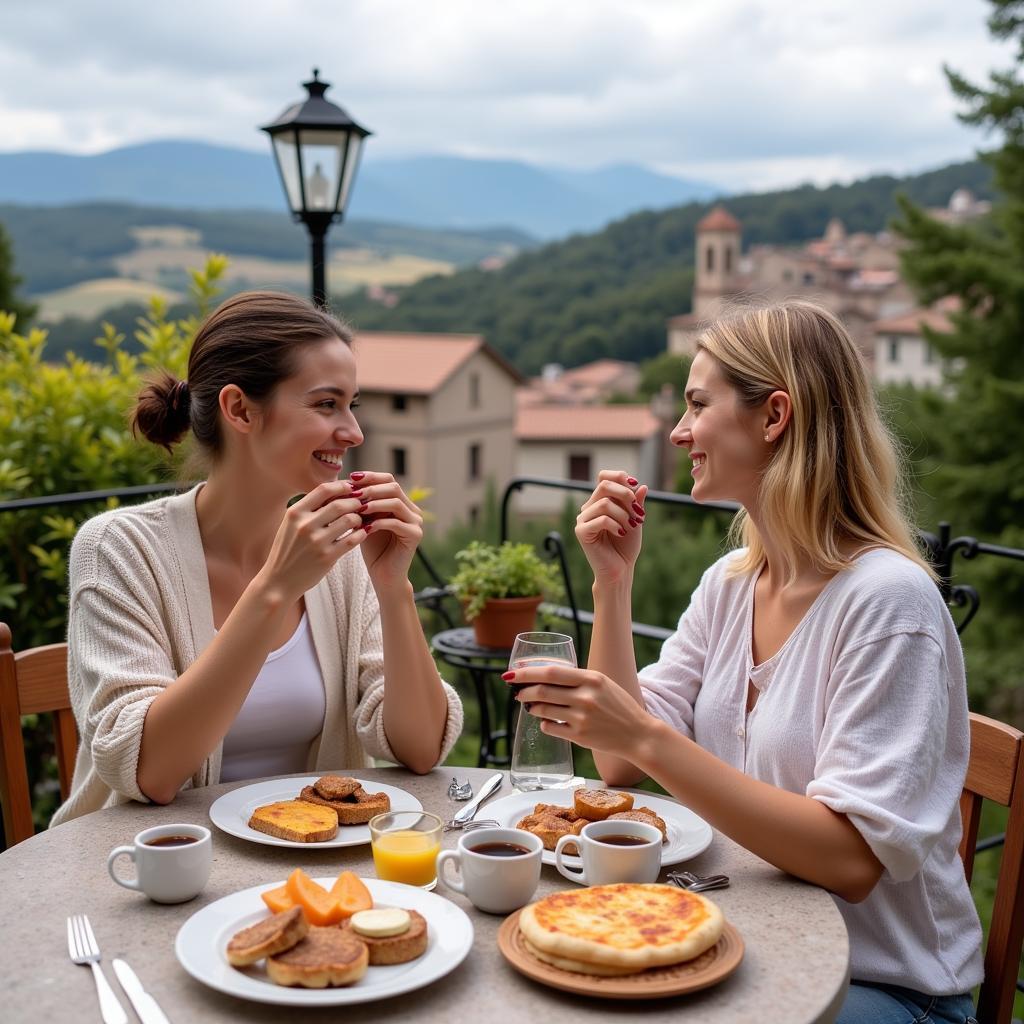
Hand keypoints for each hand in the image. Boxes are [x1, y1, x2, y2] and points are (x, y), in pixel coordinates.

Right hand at [259, 480, 366, 601]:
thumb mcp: (291, 525)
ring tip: (360, 520)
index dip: (342, 486)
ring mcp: (316, 542)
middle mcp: (305, 525)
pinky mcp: (327, 557)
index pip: (324, 489)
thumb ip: (309, 509)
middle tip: (362, 504)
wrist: (279, 581)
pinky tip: (362, 533)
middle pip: (340, 503)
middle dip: (355, 502)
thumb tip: (335, 490)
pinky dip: (361, 534)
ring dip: (359, 518)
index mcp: (295, 513)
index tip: (352, 488)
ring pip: (349, 520)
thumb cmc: (288, 550)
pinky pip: (352, 540)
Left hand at [345, 472, 423, 588]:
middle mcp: (412, 509)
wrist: (383, 575)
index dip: (370, 477)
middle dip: (371, 489)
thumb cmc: (371, 548)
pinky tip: (364, 527)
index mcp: (401, 502)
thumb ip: (361, 503)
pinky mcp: (415, 535)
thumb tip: (344, 482)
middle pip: (393, 487)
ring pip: (395, 502)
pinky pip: (396, 523)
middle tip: (352, 493)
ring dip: (374, 504)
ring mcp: (416, 522)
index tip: (350, 478)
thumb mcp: (364, 520)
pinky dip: (378, 522)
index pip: (388, 479)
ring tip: (357, 508)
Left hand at [502, 662, 650, 758]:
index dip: (527, 672)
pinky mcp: (579, 736)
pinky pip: (550, 728)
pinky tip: (546, 721)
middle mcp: (586, 697)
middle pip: (543, 691)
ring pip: (543, 710)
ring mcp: (582, 718)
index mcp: (592, 679)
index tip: (512, 673)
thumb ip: (578, 679)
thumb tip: (545, 676)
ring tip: (530, 706)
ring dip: (532, 707)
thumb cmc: (619, 706)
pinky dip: (543, 723)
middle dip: (524, 690)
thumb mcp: (603, 684)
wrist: (638, 734)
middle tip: (517, 691)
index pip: (551, 672)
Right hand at [575, 471, 647, 584]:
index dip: (620, 477)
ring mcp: (583, 519)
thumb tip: (642, 486)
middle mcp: (589, 507)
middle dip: (626, 495)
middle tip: (638, 512)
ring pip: (605, 504)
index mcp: (600, 501)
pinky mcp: (581, 532)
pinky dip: (616, 525)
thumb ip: (636, 503)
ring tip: (631, 526)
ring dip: (624, 515)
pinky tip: (621, 533)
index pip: (604, 477)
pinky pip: (601, 520)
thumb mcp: (636, 519)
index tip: (636, 486)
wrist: (620, 570)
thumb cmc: (626, 546)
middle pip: (604, 485)